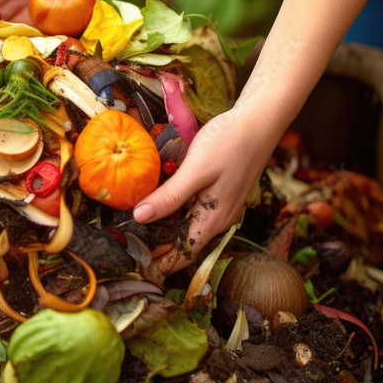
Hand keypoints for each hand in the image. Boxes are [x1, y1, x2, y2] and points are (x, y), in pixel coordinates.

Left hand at [134, 104, 278, 269]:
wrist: (259, 120)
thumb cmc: (230, 143)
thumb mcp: (196, 170)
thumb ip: (169, 196)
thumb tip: (139, 217)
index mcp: (213, 220)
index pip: (183, 255)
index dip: (158, 261)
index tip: (131, 257)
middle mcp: (218, 218)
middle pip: (183, 242)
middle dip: (156, 243)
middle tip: (124, 235)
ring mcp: (219, 205)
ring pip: (187, 225)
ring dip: (163, 225)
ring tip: (133, 218)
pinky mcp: (218, 192)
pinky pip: (193, 209)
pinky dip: (174, 208)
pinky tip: (158, 196)